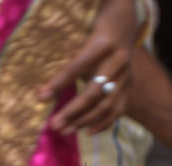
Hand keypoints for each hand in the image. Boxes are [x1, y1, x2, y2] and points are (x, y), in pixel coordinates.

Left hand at [43, 0, 136, 134]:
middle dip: (72, 111)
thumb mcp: (81, 42)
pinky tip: (87, 131)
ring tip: (65, 130)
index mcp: (103, 44)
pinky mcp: (130, 86)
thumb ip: (66, 65)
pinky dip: (103, 123)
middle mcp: (118, 61)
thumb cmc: (94, 34)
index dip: (59, 82)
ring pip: (107, 104)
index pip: (78, 67)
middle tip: (54, 125)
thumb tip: (43, 93)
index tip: (41, 97)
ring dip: (85, 120)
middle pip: (94, 92)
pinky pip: (118, 110)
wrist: (123, 27)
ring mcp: (127, 76)